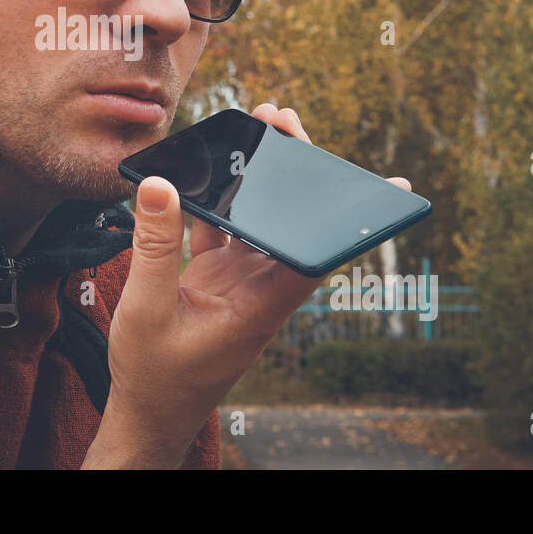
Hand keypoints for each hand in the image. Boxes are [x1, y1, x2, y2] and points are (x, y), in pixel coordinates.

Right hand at [84, 103, 412, 467]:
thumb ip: (153, 246)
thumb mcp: (146, 309)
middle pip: (289, 224)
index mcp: (261, 306)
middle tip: (282, 119)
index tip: (386, 183)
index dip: (350, 220)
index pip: (317, 256)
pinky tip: (208, 170)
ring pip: (259, 222)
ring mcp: (238, 285)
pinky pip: (223, 233)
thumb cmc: (156, 376)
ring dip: (257, 181)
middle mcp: (260, 291)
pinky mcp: (214, 282)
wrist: (147, 413)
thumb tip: (159, 184)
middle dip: (291, 172)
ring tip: (257, 129)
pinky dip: (219, 202)